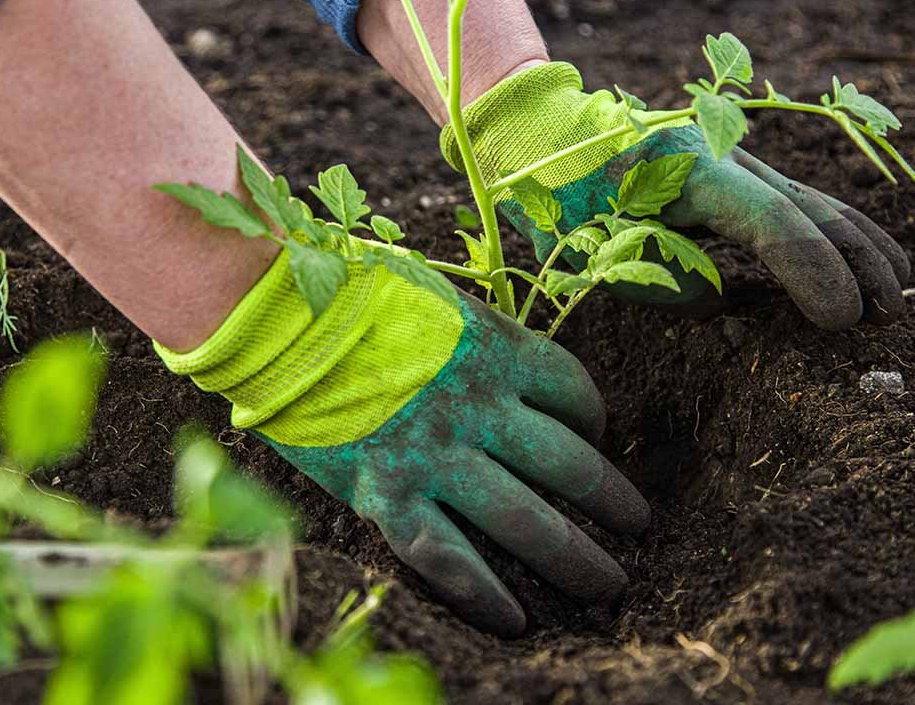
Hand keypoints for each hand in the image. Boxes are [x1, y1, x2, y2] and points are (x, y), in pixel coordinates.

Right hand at [158, 253, 647, 636]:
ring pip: (525, 520)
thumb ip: (478, 335)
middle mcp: (480, 408)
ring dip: (576, 557)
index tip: (595, 436)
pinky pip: (450, 558)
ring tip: (610, 585)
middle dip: (613, 501)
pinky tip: (517, 621)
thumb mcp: (436, 298)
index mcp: (496, 349)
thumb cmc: (352, 293)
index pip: (573, 391)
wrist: (274, 315)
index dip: (594, 418)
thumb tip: (505, 367)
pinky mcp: (387, 495)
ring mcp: (437, 456)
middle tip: (640, 526)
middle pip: (568, 464)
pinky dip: (487, 594)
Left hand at [443, 62, 910, 330]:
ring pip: (812, 198)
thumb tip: (717, 298)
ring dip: (859, 244)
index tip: (841, 320)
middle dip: (855, 261)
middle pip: (808, 207)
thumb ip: (656, 279)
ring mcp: (732, 156)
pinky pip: (795, 200)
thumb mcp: (588, 248)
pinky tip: (866, 255)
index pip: (771, 224)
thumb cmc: (559, 196)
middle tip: (887, 315)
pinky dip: (835, 229)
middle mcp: (723, 155)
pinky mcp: (733, 169)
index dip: (814, 272)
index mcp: (687, 171)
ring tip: (897, 290)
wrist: (546, 132)